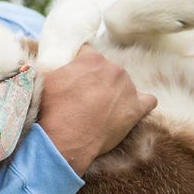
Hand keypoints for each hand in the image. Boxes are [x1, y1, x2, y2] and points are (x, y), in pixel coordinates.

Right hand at [37, 45, 156, 175]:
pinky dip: (140, 104)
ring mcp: (128, 89)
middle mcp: (114, 69)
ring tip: (100, 109)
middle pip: (108, 69)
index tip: (74, 78)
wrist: (64, 138)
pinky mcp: (136, 110)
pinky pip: (148, 101)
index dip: (79, 66)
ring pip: (125, 84)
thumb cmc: (52, 108)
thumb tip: (53, 65)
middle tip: (84, 96)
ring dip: (115, 93)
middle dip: (98, 80)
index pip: (88, 54)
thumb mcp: (45, 79)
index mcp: (92, 58)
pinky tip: (130, 110)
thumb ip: (55, 67)